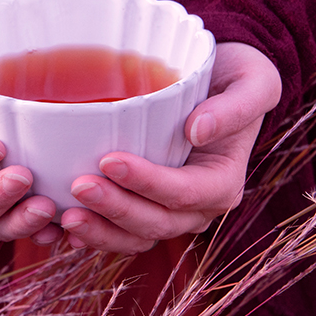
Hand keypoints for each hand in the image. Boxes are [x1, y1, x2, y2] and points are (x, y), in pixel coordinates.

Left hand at [59, 42, 281, 253]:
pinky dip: (94, 233)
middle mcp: (199, 206)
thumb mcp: (253, 82)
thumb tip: (197, 130)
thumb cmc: (237, 78)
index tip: (110, 159)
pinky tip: (62, 228)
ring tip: (64, 216)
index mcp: (223, 181)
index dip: (148, 183)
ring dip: (101, 232)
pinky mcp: (147, 206)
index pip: (185, 193)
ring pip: (136, 237)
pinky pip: (121, 232)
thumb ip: (235, 106)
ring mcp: (172, 211)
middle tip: (79, 186)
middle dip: (117, 210)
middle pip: (157, 222)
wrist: (221, 83)